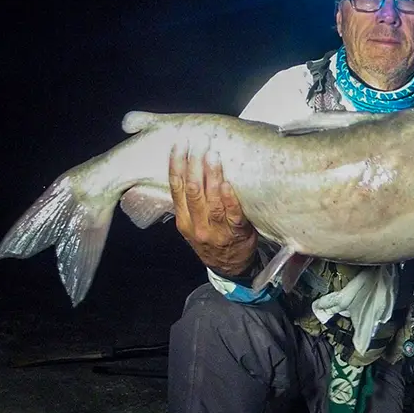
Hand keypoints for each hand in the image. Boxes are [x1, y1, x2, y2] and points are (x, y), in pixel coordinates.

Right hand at [168, 140, 258, 276]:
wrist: (230, 267)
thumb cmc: (211, 239)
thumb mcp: (191, 226)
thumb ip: (187, 204)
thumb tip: (182, 171)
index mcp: (184, 221)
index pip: (176, 189)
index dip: (176, 167)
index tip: (178, 146)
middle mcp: (197, 226)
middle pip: (193, 193)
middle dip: (194, 167)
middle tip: (198, 145)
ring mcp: (217, 230)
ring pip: (212, 201)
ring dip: (212, 176)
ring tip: (212, 156)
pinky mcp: (237, 232)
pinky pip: (233, 214)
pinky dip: (229, 199)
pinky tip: (227, 184)